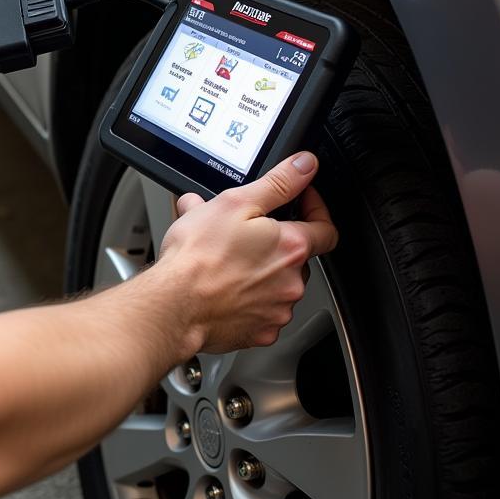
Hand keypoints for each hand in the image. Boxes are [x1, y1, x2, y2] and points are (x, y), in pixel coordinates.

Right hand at [157, 152, 336, 352]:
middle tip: (242, 233)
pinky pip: (263, 311)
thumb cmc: (198, 257)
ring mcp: (278, 310)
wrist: (174, 305)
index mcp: (291, 246)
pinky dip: (249, 299)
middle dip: (274, 242)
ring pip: (278, 284)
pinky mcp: (262, 332)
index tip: (299, 202)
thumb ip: (277, 183)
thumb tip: (304, 166)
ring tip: (226, 261)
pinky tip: (226, 287)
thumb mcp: (234, 203)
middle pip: (297, 256)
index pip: (326, 227)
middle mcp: (292, 282)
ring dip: (260, 271)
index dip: (314, 209)